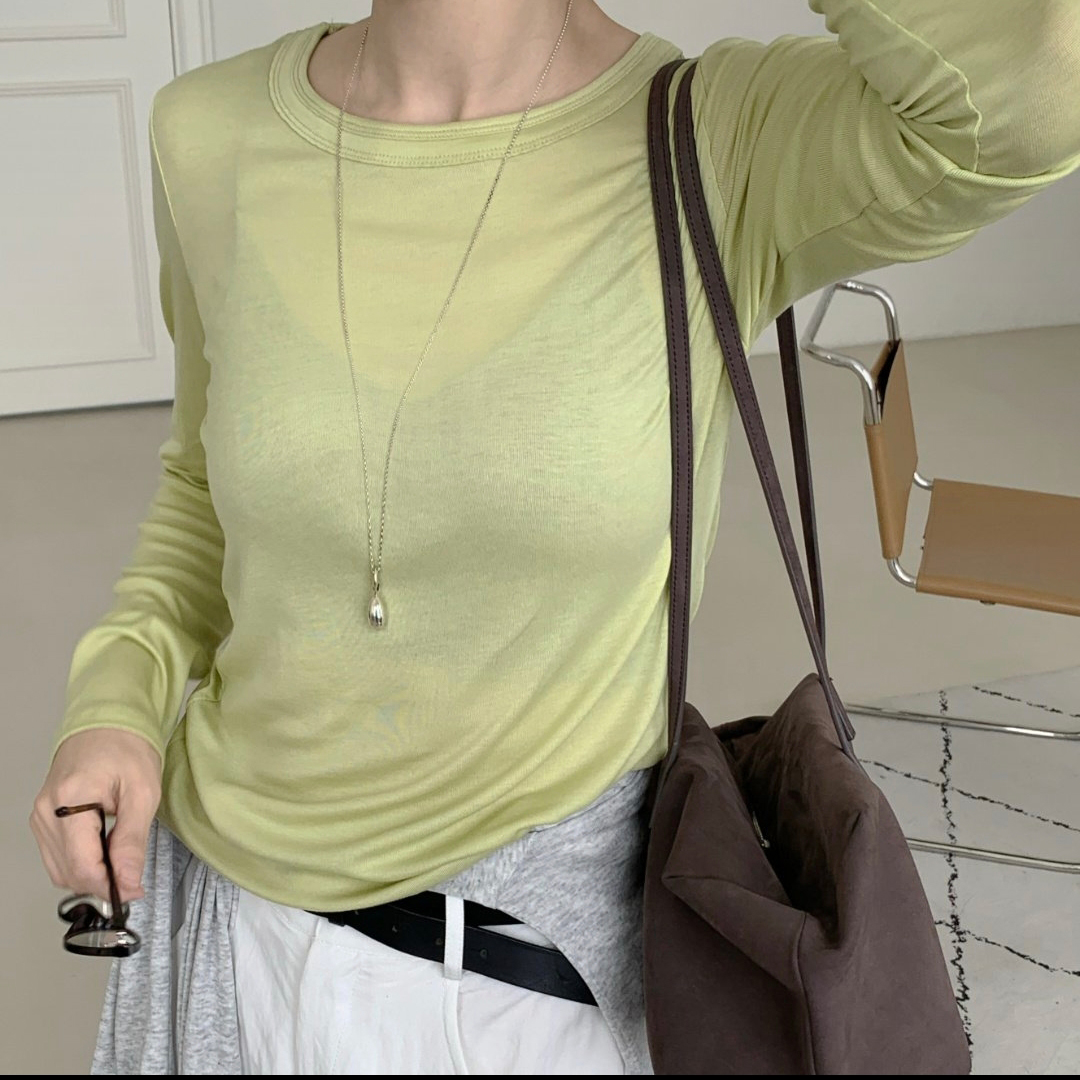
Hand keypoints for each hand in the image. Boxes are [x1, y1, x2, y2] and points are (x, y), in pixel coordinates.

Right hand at [30, 729, 161, 903]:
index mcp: (69, 801)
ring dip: (92, 875)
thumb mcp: (142, 793)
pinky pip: (58, 857)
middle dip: (102, 882)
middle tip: (133, 877)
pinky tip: (105, 852)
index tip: (134, 891)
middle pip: (68, 872)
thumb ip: (132, 841)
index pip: (81, 865)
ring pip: (61, 870)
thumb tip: (128, 882)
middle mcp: (46, 812)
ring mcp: (41, 817)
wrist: (108, 723)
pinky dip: (82, 863)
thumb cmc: (127, 749)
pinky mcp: (44, 819)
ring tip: (121, 859)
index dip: (109, 886)